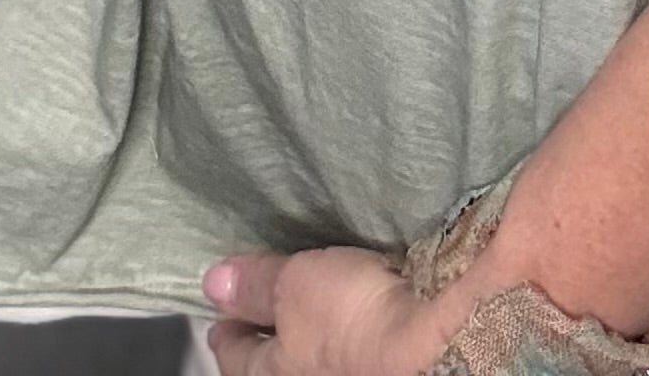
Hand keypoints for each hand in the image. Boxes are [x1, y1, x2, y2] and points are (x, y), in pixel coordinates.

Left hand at [200, 245, 444, 375]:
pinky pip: (355, 335)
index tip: (221, 315)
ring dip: (313, 324)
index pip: (238, 355)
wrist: (435, 342)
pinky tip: (356, 298)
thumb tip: (213, 282)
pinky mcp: (390, 354)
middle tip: (263, 302)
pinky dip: (348, 317)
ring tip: (310, 297)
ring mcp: (351, 369)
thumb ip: (256, 284)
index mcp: (276, 375)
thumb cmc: (351, 321)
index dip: (228, 329)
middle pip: (281, 356)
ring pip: (318, 347)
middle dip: (271, 330)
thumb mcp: (293, 286)